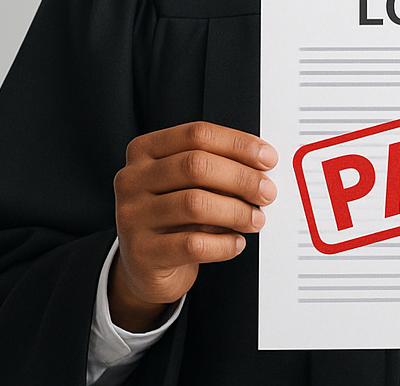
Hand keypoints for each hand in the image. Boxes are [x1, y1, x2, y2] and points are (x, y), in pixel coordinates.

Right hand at [109, 121, 277, 330]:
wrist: (146, 265)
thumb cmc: (176, 217)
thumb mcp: (190, 185)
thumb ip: (217, 169)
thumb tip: (263, 168)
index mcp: (145, 151)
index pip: (196, 134)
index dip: (237, 144)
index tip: (268, 158)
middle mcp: (132, 179)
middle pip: (195, 166)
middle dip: (241, 178)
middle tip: (267, 192)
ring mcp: (131, 216)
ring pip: (194, 204)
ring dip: (236, 212)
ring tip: (256, 220)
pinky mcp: (140, 252)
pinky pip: (192, 244)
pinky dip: (223, 244)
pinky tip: (236, 243)